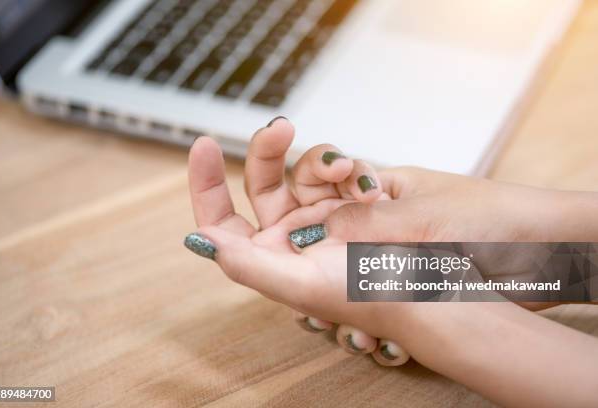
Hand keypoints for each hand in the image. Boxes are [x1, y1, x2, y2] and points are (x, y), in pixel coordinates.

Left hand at [185, 117, 409, 363]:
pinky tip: (369, 187)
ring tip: (346, 169)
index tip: (205, 146)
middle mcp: (290, 232)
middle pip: (263, 179)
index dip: (207, 185)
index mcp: (268, 255)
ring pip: (305, 168)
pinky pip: (342, 170)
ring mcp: (322, 213)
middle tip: (282, 128)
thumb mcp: (302, 286)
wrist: (422, 289)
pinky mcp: (352, 200)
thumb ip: (248, 265)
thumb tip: (203, 239)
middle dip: (268, 149)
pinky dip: (353, 170)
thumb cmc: (360, 298)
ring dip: (323, 161)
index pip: (222, 219)